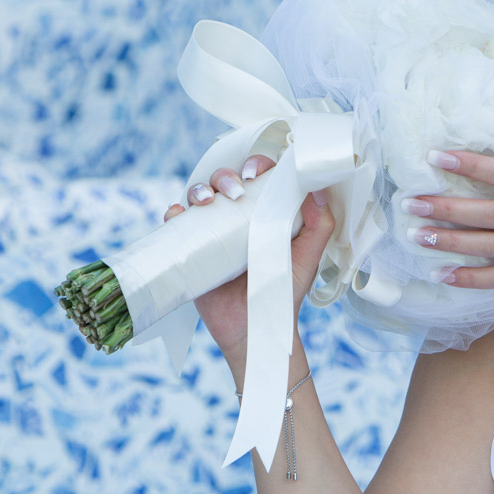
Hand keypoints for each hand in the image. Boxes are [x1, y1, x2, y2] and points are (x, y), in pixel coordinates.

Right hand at [162, 154, 336, 359]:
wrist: (257, 329)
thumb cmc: (284, 291)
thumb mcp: (308, 256)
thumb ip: (320, 224)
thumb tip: (318, 186)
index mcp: (265, 212)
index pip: (259, 177)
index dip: (256, 165)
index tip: (256, 173)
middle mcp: (237, 217)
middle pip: (224, 180)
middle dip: (225, 176)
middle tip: (235, 191)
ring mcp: (213, 232)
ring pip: (198, 196)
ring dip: (199, 190)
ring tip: (208, 202)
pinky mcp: (193, 250)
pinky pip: (176, 224)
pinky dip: (174, 213)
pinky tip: (179, 215)